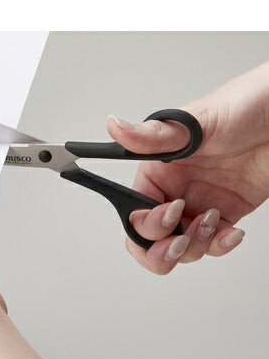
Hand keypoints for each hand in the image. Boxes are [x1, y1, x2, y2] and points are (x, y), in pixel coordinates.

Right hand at [107, 62, 268, 273]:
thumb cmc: (243, 108)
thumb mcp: (194, 123)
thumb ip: (151, 135)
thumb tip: (115, 127)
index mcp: (157, 171)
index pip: (135, 211)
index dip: (147, 224)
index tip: (170, 214)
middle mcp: (174, 189)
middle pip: (150, 238)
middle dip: (160, 251)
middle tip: (178, 245)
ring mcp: (200, 203)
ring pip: (182, 247)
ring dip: (197, 246)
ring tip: (214, 222)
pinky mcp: (226, 212)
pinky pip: (213, 243)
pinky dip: (220, 245)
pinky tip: (231, 232)